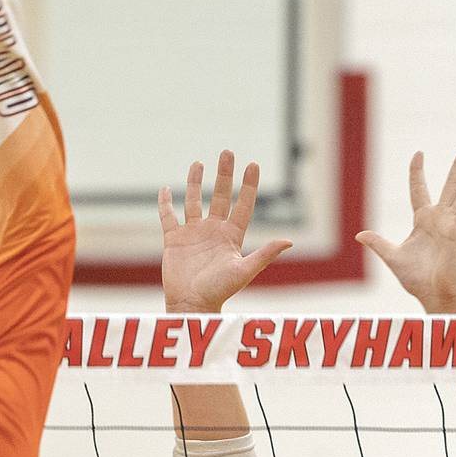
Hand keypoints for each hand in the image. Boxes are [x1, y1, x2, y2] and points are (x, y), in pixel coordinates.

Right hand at [158, 151, 290, 312]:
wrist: (191, 304)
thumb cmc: (220, 291)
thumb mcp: (244, 271)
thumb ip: (265, 255)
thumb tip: (289, 241)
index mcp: (231, 236)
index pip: (243, 205)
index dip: (249, 185)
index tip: (253, 165)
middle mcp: (213, 231)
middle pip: (220, 196)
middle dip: (224, 174)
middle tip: (227, 152)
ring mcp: (193, 234)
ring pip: (194, 201)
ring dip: (195, 182)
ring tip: (198, 163)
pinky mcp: (174, 240)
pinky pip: (168, 217)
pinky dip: (165, 203)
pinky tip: (165, 189)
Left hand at [356, 146, 455, 312]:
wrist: (433, 295)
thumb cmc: (417, 279)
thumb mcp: (392, 257)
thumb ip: (378, 243)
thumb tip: (360, 234)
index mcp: (423, 221)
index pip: (419, 190)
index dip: (418, 173)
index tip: (419, 154)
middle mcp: (439, 219)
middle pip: (450, 185)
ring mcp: (451, 225)